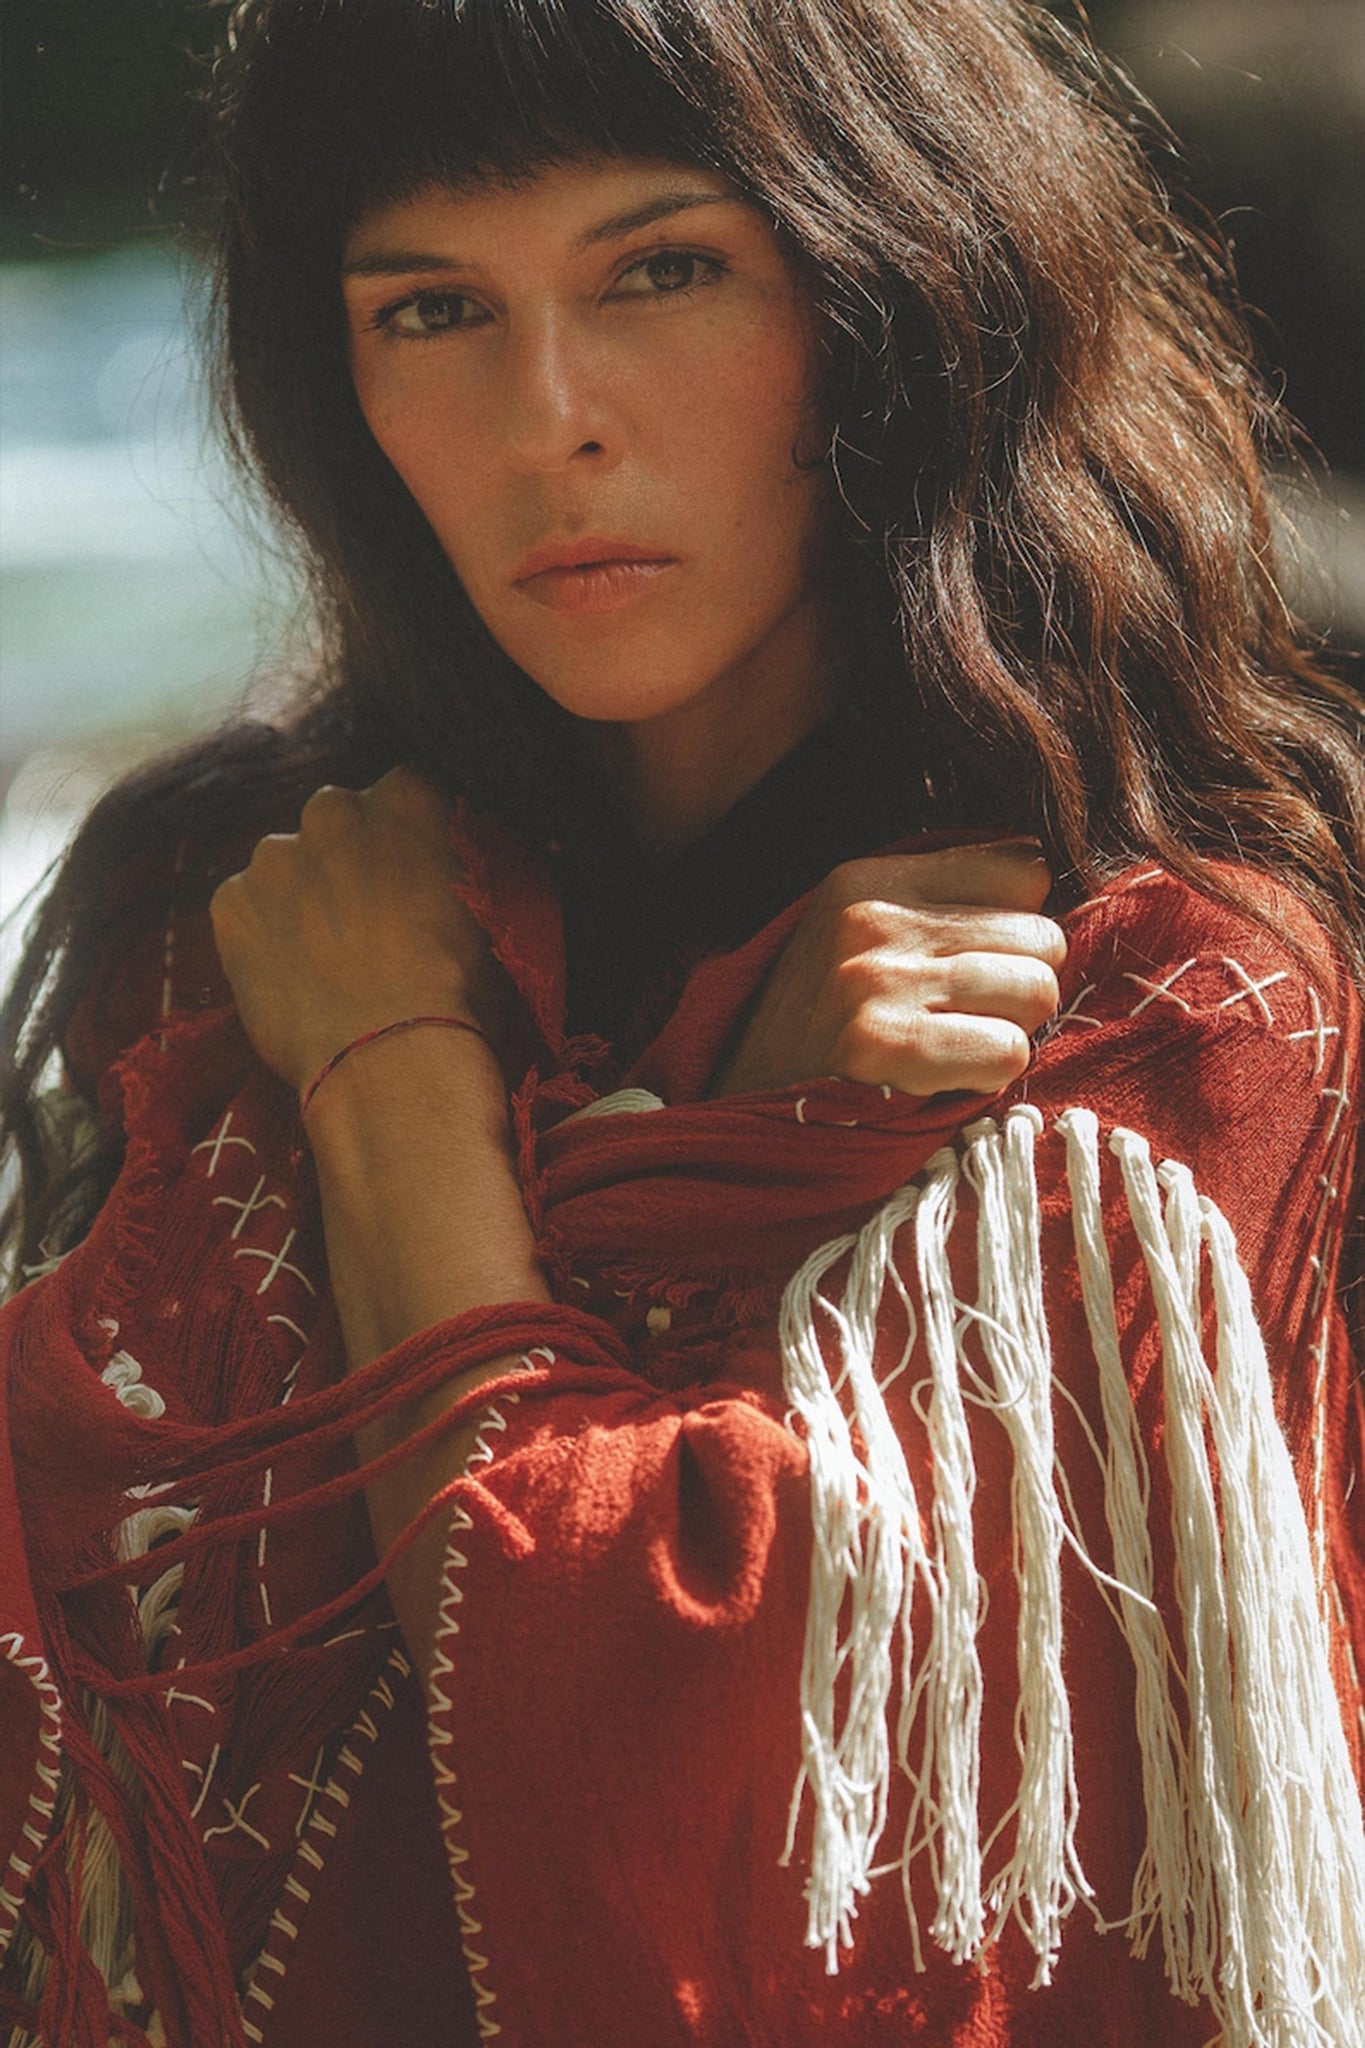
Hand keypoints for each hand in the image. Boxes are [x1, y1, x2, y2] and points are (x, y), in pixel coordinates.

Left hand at [210, 768, 500, 1092]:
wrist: (394, 1061)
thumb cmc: (461, 994)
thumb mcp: (493, 912)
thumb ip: (461, 865)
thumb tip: (451, 864)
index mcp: (409, 796)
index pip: (406, 794)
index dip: (408, 841)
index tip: (414, 879)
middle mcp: (336, 808)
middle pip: (338, 822)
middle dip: (349, 861)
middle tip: (371, 925)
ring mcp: (275, 854)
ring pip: (288, 866)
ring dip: (303, 898)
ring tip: (331, 961)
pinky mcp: (231, 903)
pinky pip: (246, 908)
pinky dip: (263, 936)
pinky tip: (295, 979)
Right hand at [715, 841, 1065, 1098]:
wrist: (745, 1104)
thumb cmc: (822, 1024)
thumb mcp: (859, 932)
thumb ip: (942, 898)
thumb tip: (1046, 875)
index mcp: (870, 880)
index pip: (1025, 869)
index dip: (1017, 926)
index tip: (980, 962)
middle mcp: (873, 921)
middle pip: (1042, 937)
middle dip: (1021, 984)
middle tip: (964, 1017)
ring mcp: (878, 983)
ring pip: (1036, 991)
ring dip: (1010, 1031)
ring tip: (953, 1045)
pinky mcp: (886, 1048)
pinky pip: (1011, 1052)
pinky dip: (991, 1076)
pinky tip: (944, 1078)